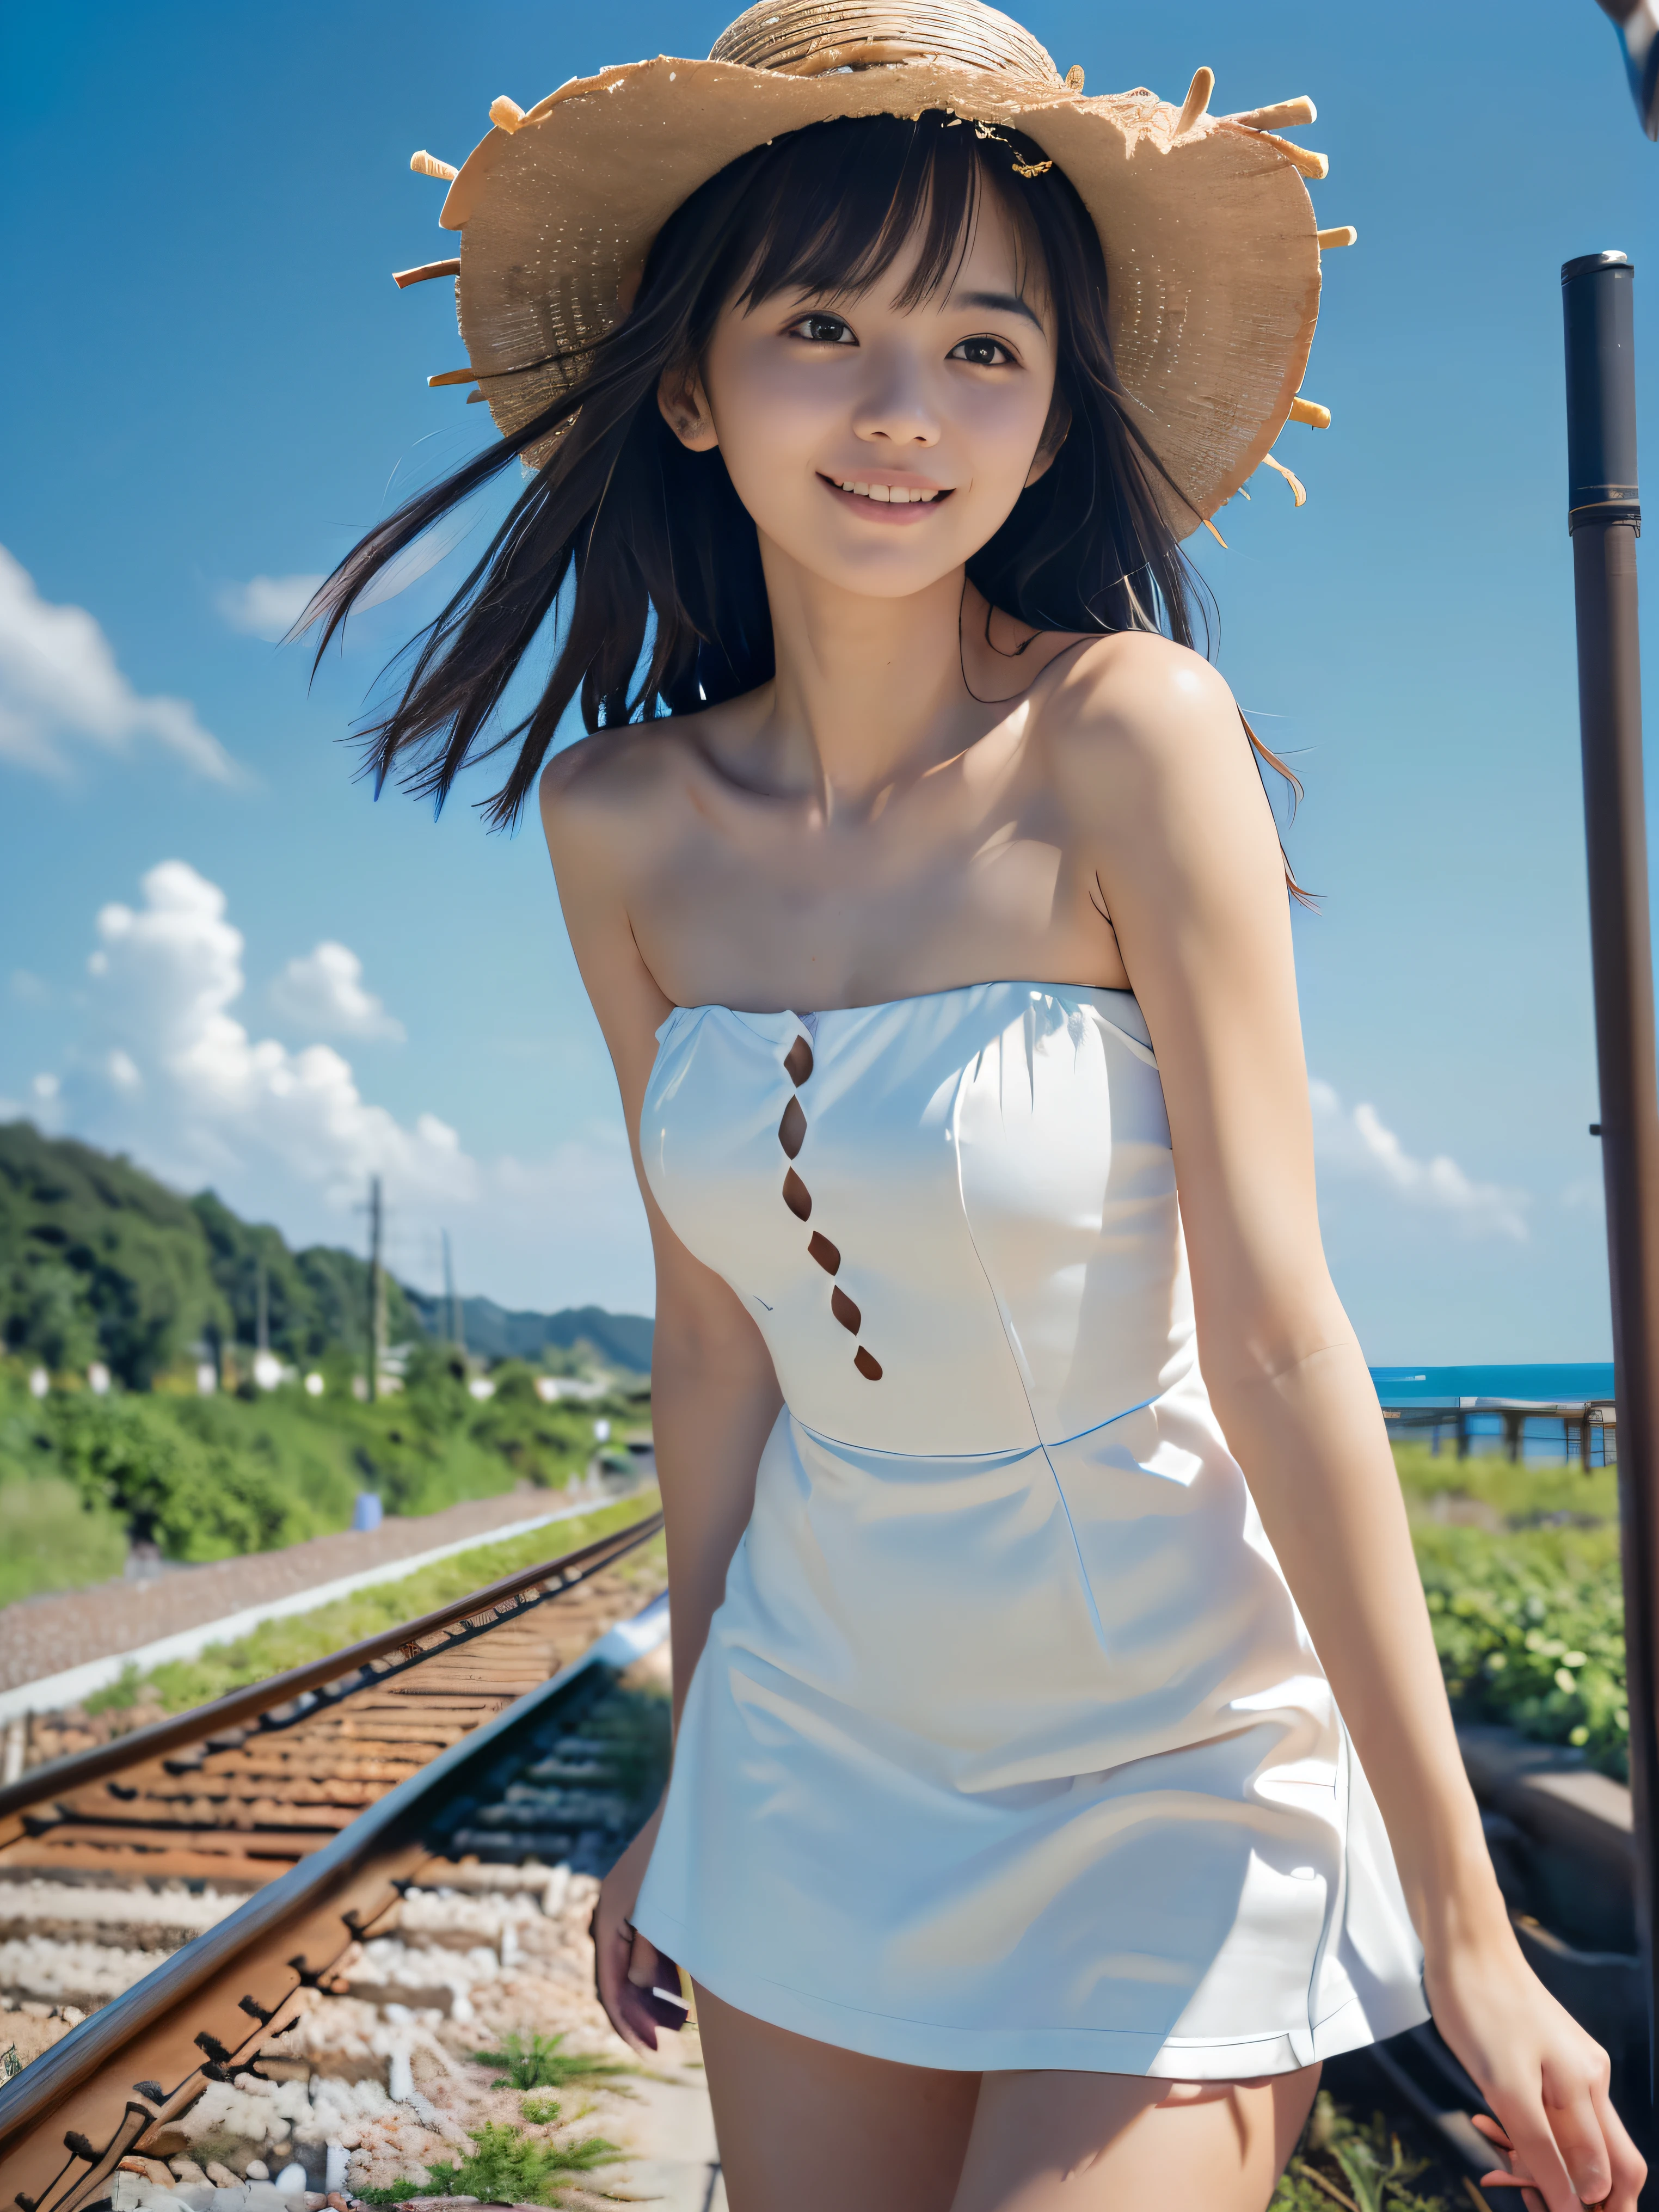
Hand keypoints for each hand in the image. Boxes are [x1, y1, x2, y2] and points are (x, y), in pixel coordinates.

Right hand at [589, 1799, 688, 2053]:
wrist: (692, 1805)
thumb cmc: (682, 1857)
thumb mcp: (663, 1910)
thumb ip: (648, 1952)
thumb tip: (638, 1989)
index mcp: (609, 1918)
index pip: (611, 1988)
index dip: (628, 2024)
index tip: (651, 2052)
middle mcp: (611, 1915)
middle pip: (618, 1981)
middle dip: (639, 2015)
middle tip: (667, 2042)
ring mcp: (626, 1908)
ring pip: (630, 1966)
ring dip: (649, 1997)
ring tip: (678, 2020)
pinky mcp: (643, 1902)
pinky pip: (642, 1947)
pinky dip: (657, 1971)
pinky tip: (678, 1988)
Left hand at [1424, 1918, 1644, 2209]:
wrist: (1461, 1944)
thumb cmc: (1481, 2007)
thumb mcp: (1507, 2087)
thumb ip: (1544, 2149)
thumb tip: (1577, 2208)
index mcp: (1588, 2090)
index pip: (1615, 2173)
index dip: (1595, 2209)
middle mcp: (1587, 2080)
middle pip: (1597, 2161)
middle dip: (1566, 2191)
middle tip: (1517, 2191)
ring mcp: (1566, 2067)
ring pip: (1564, 2137)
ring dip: (1533, 2160)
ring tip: (1493, 2167)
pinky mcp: (1540, 2057)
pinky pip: (1542, 2110)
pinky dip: (1519, 2130)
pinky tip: (1487, 2127)